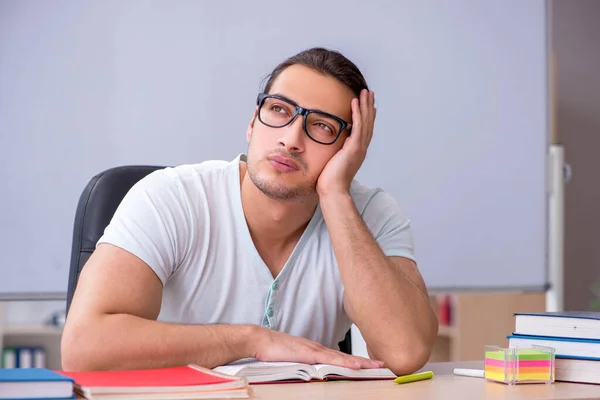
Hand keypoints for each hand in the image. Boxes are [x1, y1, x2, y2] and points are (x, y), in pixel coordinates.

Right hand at [250, 326, 383, 369]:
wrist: (259, 340)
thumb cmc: (273, 351)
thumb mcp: (294, 361)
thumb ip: (306, 367)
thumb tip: (316, 376)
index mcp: (317, 351)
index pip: (342, 358)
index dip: (358, 362)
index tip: (374, 365)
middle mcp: (319, 349)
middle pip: (347, 357)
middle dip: (366, 362)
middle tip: (385, 365)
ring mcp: (315, 350)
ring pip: (342, 358)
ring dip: (361, 363)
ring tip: (377, 367)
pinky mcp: (309, 353)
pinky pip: (330, 359)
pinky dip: (345, 363)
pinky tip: (356, 366)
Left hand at [316, 89, 375, 196]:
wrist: (333, 191)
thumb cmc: (329, 181)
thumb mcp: (333, 162)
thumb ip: (335, 153)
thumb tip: (331, 147)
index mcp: (357, 152)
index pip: (364, 130)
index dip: (367, 116)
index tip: (367, 105)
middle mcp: (361, 148)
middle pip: (368, 123)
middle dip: (369, 107)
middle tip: (369, 93)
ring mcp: (359, 148)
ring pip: (366, 122)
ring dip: (365, 106)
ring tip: (365, 92)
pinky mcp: (354, 148)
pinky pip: (358, 126)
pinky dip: (357, 113)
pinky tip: (355, 102)